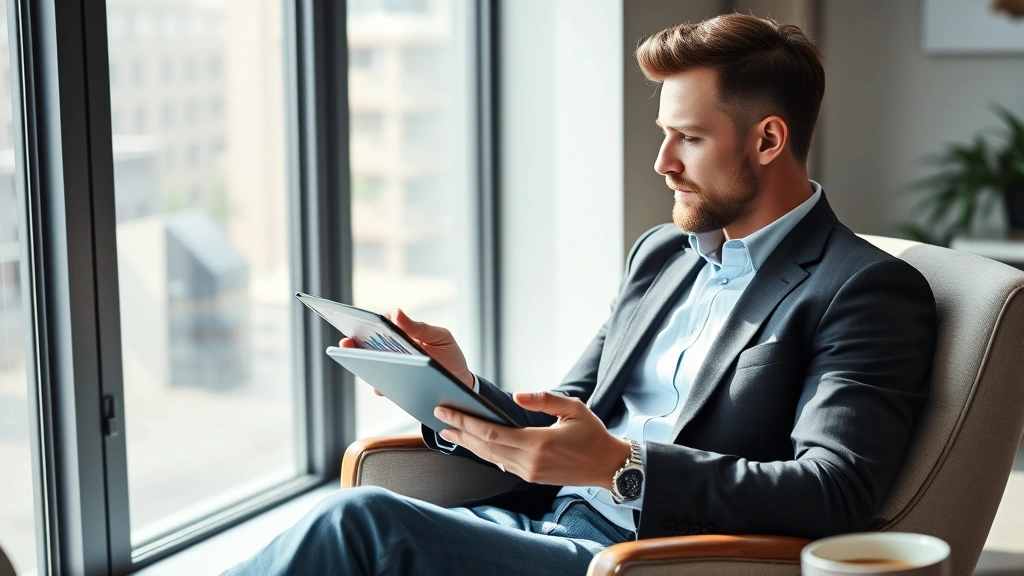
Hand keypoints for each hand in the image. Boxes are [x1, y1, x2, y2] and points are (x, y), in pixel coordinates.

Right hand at [339, 308, 473, 396]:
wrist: (460, 383)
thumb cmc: (449, 355)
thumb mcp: (440, 337)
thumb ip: (419, 328)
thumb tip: (396, 312)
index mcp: (403, 333)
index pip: (381, 324)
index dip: (367, 322)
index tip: (358, 321)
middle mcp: (393, 350)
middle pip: (370, 344)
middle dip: (356, 342)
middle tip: (349, 341)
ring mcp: (392, 368)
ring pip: (372, 364)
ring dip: (365, 363)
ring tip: (362, 361)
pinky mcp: (395, 385)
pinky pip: (381, 385)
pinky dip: (379, 385)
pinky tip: (379, 384)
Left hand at [434, 392, 630, 489]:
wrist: (607, 466)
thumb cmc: (592, 435)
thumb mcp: (573, 409)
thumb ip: (544, 400)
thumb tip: (517, 396)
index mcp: (538, 443)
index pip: (491, 432)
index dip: (466, 422)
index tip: (447, 411)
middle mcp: (529, 461)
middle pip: (484, 446)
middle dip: (460, 432)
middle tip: (439, 418)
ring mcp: (529, 472)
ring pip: (490, 457)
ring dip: (468, 443)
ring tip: (449, 432)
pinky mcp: (531, 477)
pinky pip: (501, 463)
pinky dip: (484, 452)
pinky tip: (474, 443)